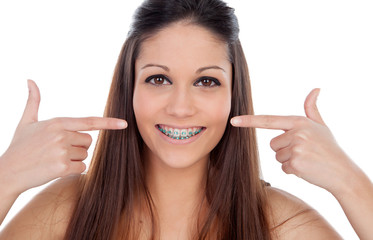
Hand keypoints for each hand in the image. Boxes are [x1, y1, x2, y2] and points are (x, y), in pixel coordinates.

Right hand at [0, 80, 126, 196]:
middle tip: (57, 150)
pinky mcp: (62, 167)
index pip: (88, 122)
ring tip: (54, 158)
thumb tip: (30, 81)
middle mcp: (61, 135)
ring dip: (74, 158)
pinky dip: (73, 169)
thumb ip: (33, 101)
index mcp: (57, 123)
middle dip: (78, 146)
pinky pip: (82, 167)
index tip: (124, 124)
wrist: (7, 171)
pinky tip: (56, 168)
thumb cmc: (19, 146)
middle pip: (88, 141)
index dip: (108, 123)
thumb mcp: (26, 122)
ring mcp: (62, 151)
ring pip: (85, 154)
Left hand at [230, 89, 361, 195]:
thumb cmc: (329, 148)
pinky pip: (283, 168)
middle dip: (285, 150)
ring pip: (277, 156)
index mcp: (299, 122)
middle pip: (273, 144)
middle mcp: (296, 133)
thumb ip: (311, 109)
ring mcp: (296, 148)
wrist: (342, 172)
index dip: (250, 121)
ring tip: (306, 160)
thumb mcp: (321, 126)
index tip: (233, 120)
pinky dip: (293, 170)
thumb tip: (316, 89)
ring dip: (289, 160)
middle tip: (303, 152)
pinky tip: (307, 168)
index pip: (269, 120)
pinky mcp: (296, 163)